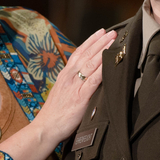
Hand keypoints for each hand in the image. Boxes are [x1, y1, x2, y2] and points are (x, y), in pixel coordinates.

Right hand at [34, 28, 116, 142]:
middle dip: (99, 42)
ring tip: (113, 41)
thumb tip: (85, 77)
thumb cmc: (55, 114)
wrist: (45, 128)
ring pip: (90, 64)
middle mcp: (69, 77)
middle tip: (111, 32)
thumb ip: (73, 84)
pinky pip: (93, 80)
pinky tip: (110, 62)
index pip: (78, 53)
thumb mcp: (62, 93)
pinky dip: (102, 70)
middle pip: (86, 54)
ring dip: (103, 51)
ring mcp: (74, 86)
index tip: (100, 32)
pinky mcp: (80, 97)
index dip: (90, 41)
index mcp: (65, 75)